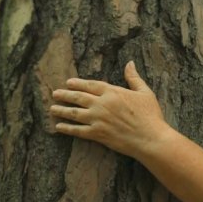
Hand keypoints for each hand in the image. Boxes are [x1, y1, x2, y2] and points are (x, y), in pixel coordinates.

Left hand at [50, 61, 166, 156]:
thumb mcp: (144, 92)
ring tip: (52, 108)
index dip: (78, 83)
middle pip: (78, 98)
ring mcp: (98, 119)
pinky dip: (67, 129)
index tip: (68, 83)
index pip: (90, 85)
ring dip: (62, 110)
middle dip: (65, 95)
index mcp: (112, 92)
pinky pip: (78, 131)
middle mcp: (102, 104)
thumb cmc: (150, 115)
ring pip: (74, 113)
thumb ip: (133, 78)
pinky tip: (58, 127)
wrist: (150, 138)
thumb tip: (130, 63)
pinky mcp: (97, 134)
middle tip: (54, 94)